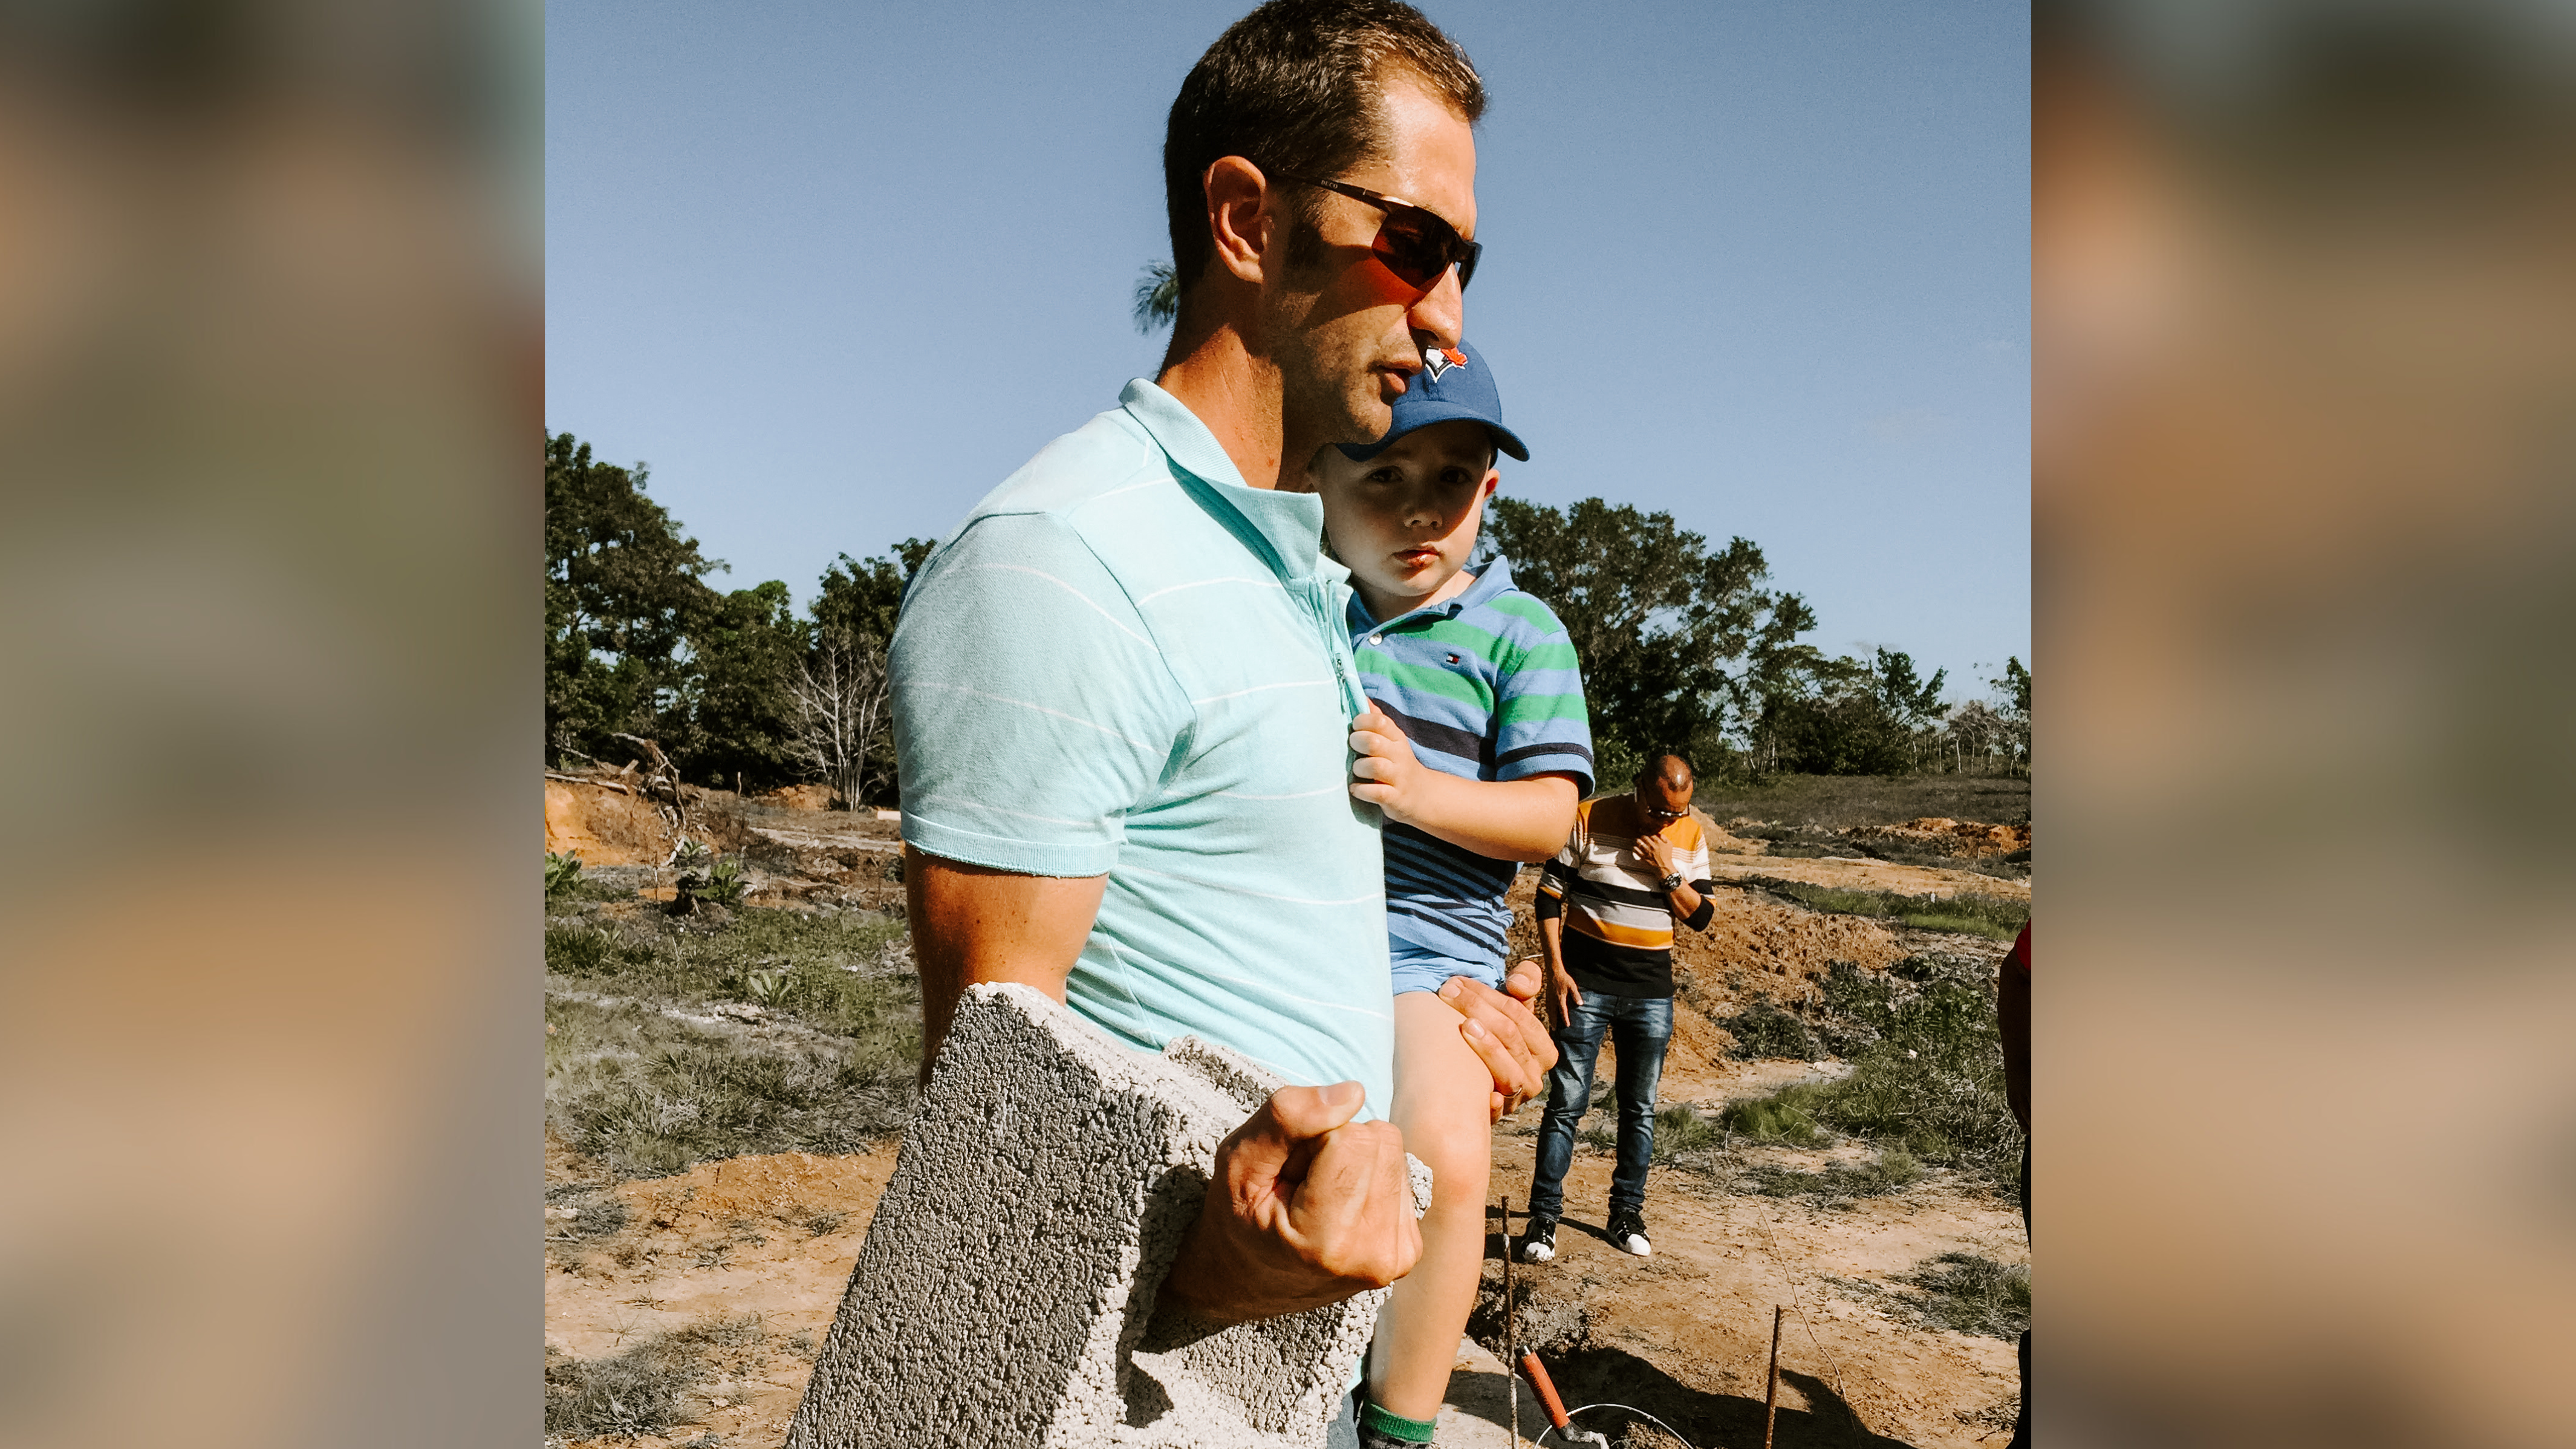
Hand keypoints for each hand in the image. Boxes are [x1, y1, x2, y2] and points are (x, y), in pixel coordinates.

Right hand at [1156, 1082, 1421, 1325]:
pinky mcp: (1408, 1250)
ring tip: (1318, 1198)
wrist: (1248, 1282)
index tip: (1287, 1174)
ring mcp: (1395, 1256)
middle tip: (1302, 1185)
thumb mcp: (1239, 1161)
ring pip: (1393, 1151)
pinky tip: (1339, 1208)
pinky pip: (1400, 1172)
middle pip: (1379, 1139)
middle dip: (1338, 1145)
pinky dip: (1368, 1179)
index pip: (1349, 1137)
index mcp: (1326, 1241)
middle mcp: (1373, 1255)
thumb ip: (1288, 1119)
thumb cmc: (1239, 1217)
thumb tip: (1355, 1092)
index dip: (1313, 1138)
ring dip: (1355, 1160)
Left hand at [1346, 706, 1428, 822]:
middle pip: (1373, 742)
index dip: (1362, 722)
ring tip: (1357, 770)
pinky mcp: (1395, 797)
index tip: (1355, 728)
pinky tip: (1356, 789)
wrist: (1422, 795)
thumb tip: (1362, 696)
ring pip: (1375, 766)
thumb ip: (1376, 719)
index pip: (1380, 722)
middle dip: (1357, 742)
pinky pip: (1376, 792)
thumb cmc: (1398, 763)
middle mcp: (1399, 755)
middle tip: (1353, 748)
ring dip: (1359, 767)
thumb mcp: (1392, 740)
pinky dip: (1361, 790)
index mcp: (1397, 738)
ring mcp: (1398, 777)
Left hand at [1436, 973, 1559, 1120]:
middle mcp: (1534, 1077)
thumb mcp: (1514, 1007)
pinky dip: (1493, 1103)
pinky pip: (1499, 1111)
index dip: (1489, 995)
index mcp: (1543, 1051)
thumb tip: (1518, 983)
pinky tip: (1484, 1094)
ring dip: (1488, 1048)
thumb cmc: (1494, 1036)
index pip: (1519, 1016)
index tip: (1457, 982)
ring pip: (1509, 1072)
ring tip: (1464, 1026)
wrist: (1475, 1081)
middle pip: (1511, 1038)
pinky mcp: (1497, 1117)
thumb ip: (1526, 983)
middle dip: (1479, 1010)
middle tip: (1447, 993)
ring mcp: (1517, 1099)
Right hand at [1545, 964, 1582, 1033]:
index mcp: (1560, 998)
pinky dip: (1548, 1012)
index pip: (1563, 1011)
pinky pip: (1547, 1007)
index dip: (1565, 1019)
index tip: (1567, 1026)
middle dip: (1554, 1022)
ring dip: (1550, 1018)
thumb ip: (1576, 995)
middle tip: (1555, 1030)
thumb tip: (1581, 1004)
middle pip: (1553, 1014)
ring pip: (1549, 1011)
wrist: (1554, 972)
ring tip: (1552, 1025)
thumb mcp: (1572, 986)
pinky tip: (1549, 1015)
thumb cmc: (1564, 979)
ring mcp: (1549, 998)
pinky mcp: (1547, 996)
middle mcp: (1553, 1000)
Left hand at [1635, 830, 1675, 877]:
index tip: (1646, 832)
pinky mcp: (1643, 856)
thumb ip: (1665, 838)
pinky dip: (1635, 847)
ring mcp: (1647, 851)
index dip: (1648, 832)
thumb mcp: (1669, 845)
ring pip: (1639, 842)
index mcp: (1658, 842)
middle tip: (1641, 836)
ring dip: (1637, 840)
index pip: (1651, 833)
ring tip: (1637, 840)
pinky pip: (1636, 850)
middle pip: (1644, 837)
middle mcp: (1652, 846)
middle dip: (1642, 835)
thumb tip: (1659, 833)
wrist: (1664, 866)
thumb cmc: (1667, 855)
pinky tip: (1635, 846)